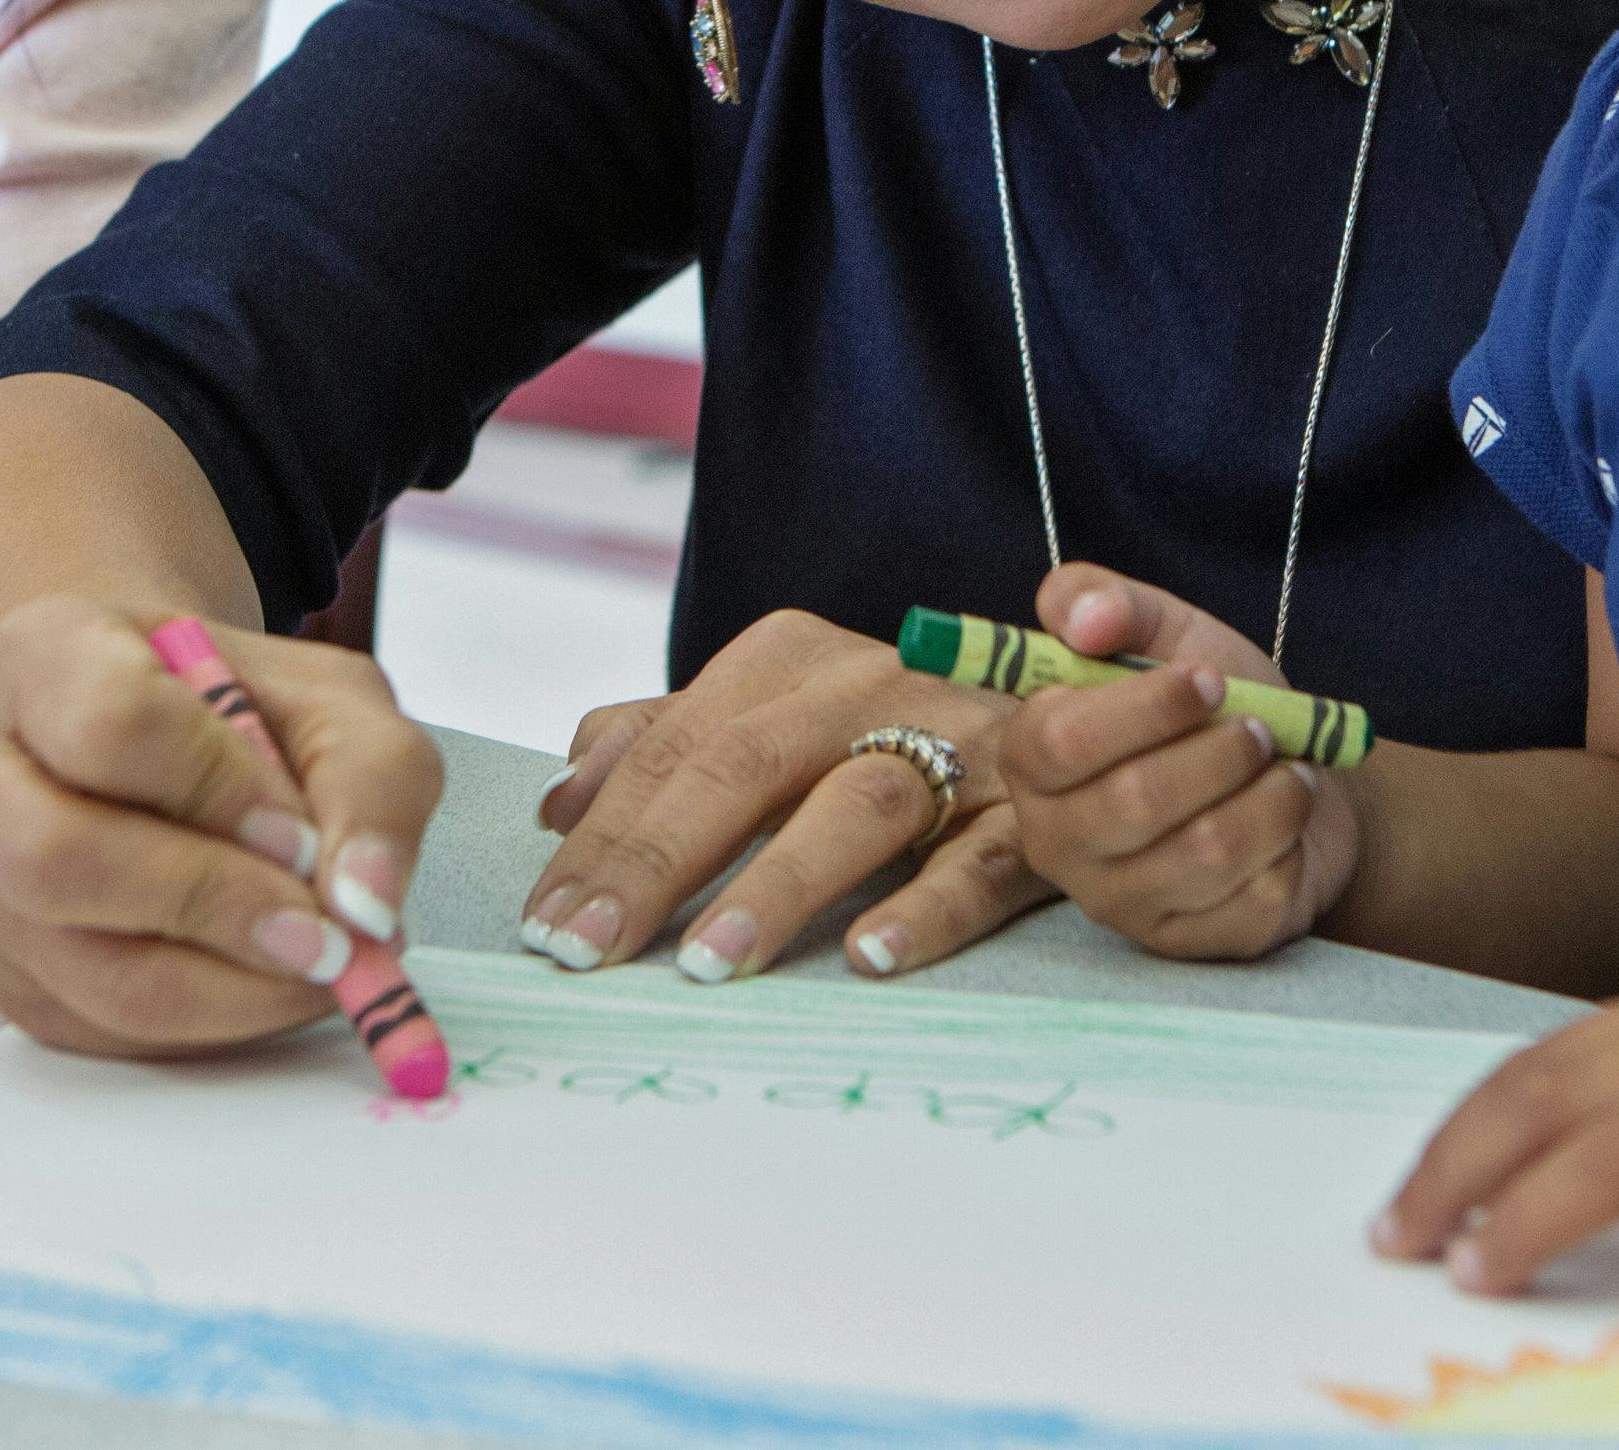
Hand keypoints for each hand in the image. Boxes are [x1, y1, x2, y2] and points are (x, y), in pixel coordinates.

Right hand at [0, 590, 442, 1058]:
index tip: (304, 837)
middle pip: (58, 861)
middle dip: (215, 909)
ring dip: (231, 989)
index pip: (109, 721)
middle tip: (328, 937)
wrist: (151, 733)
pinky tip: (270, 983)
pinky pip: (106, 1031)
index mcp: (41, 653)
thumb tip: (365, 907)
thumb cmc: (236, 710)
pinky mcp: (9, 975)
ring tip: (323, 966)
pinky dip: (213, 1027)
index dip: (216, 790)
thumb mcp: (333, 699)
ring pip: (86, 972)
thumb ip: (375, 779)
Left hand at [526, 608, 1050, 984]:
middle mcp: (870, 685)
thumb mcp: (771, 715)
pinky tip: (870, 958)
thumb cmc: (887, 727)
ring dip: (780, 882)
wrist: (1075, 707)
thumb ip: (665, 743)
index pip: (675, 746)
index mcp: (792, 658)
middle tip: (587, 950)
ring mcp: (958, 744)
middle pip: (745, 768)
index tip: (543, 919)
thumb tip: (557, 801)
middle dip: (655, 862)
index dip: (602, 833)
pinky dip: (925, 907)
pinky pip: (977, 861)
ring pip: (858, 802)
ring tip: (710, 960)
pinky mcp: (1032, 813)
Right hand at [1002, 563, 1359, 959]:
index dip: (1145, 706)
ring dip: (1269, 796)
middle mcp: (1057, 841)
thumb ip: (1107, 602)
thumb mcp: (1166, 632)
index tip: (1209, 678)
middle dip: (1220, 751)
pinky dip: (1289, 844)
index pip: (1060, 742)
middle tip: (1258, 726)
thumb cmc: (1214, 708)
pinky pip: (1252, 897)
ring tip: (1283, 769)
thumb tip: (1086, 619)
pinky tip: (1287, 823)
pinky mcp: (1185, 944)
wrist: (1292, 780)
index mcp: (1032, 761)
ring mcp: (1119, 902)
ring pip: (1205, 850)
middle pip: (1135, 800)